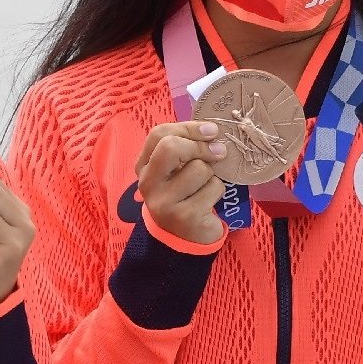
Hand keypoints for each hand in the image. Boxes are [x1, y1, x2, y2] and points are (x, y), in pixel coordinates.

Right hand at [136, 122, 226, 246]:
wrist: (183, 236)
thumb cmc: (183, 193)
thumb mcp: (177, 169)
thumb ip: (186, 147)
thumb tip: (212, 132)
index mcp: (144, 166)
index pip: (159, 134)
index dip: (188, 128)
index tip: (211, 131)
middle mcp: (147, 184)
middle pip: (171, 147)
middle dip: (200, 146)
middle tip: (218, 152)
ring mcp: (163, 202)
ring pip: (199, 169)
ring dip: (212, 174)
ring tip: (205, 185)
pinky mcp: (185, 216)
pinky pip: (213, 188)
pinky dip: (218, 190)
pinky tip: (209, 200)